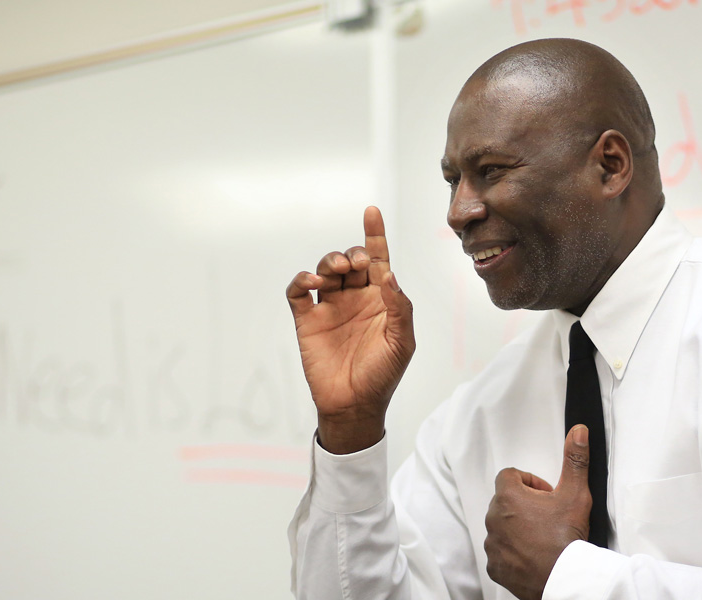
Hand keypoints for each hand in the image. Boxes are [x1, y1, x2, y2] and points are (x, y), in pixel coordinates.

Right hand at [285, 206, 414, 453]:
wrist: (355, 406)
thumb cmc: (383, 375)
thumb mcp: (402, 342)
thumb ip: (399, 307)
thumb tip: (389, 274)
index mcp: (380, 300)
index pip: (378, 260)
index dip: (375, 235)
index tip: (372, 211)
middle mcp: (355, 298)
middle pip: (351, 260)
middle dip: (354, 253)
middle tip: (356, 264)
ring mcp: (330, 308)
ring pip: (326, 270)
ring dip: (330, 262)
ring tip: (337, 271)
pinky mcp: (307, 320)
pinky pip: (299, 292)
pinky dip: (302, 280)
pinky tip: (313, 282)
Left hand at [484, 425, 592, 599]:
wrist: (565, 578)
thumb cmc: (567, 538)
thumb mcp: (575, 493)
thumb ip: (574, 460)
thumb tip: (578, 432)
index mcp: (508, 497)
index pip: (509, 476)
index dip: (529, 482)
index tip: (546, 494)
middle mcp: (494, 519)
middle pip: (505, 501)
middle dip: (524, 504)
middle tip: (548, 515)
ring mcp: (493, 545)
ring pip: (502, 527)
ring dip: (517, 527)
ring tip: (542, 536)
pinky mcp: (496, 566)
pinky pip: (500, 553)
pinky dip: (513, 552)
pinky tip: (533, 554)